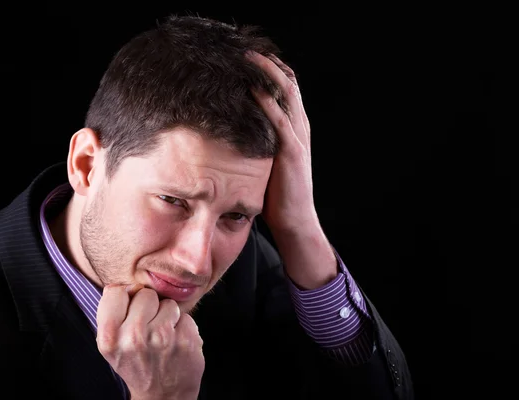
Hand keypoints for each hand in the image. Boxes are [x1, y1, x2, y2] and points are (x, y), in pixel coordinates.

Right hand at [96, 285, 204, 399]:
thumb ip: (113, 314)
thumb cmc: (138, 365)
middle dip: (149, 307)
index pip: (115, 291)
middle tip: (148, 329)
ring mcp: (162, 339)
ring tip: (162, 338)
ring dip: (167, 316)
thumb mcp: (112, 346)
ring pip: (167, 303)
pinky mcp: (186, 340)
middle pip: (145, 294)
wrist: (163, 397)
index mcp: (109, 339)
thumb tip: (127, 284)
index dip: (125, 297)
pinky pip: (185, 315)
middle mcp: (133, 338)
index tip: (129, 311)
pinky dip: (183, 326)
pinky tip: (176, 343)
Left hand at [248, 52, 317, 234]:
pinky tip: (251, 89)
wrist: (294, 220)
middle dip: (268, 63)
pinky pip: (279, 119)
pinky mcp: (292, 151)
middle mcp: (300, 127)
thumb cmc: (276, 193)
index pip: (286, 88)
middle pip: (288, 82)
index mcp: (295, 127)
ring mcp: (298, 137)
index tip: (248, 56)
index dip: (270, 68)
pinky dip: (266, 101)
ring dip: (267, 72)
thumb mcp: (267, 160)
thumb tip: (233, 129)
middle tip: (246, 48)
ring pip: (287, 93)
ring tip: (248, 57)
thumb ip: (258, 141)